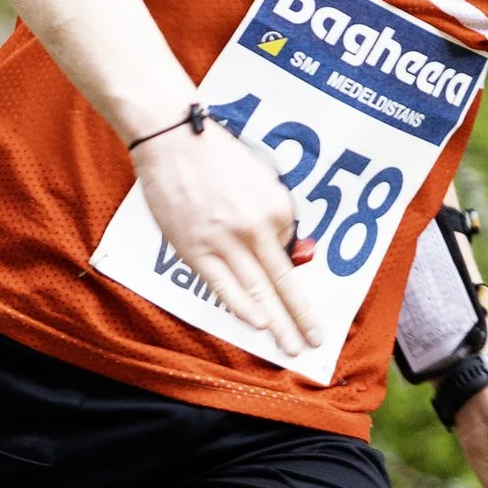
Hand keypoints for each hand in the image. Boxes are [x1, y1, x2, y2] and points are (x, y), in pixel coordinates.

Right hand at [133, 123, 322, 358]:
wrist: (172, 140)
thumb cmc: (216, 155)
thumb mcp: (260, 178)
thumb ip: (272, 213)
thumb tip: (284, 249)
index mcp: (278, 209)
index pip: (290, 251)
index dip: (287, 268)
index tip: (294, 294)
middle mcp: (257, 228)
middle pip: (284, 283)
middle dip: (301, 318)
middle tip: (314, 343)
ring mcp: (226, 242)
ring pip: (259, 292)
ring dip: (277, 324)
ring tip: (290, 347)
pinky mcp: (196, 250)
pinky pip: (223, 287)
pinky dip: (242, 308)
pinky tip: (257, 326)